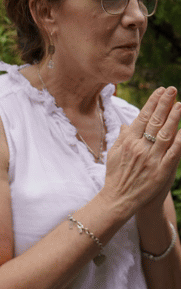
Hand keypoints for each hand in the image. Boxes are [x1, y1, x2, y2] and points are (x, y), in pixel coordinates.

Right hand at [103, 87, 180, 218]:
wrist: (118, 199)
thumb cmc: (115, 176)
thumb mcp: (114, 153)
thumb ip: (122, 138)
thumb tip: (126, 124)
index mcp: (128, 141)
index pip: (142, 117)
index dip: (152, 103)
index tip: (159, 91)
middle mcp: (139, 147)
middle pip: (154, 122)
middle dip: (164, 104)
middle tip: (172, 90)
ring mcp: (151, 159)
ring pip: (165, 134)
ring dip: (173, 118)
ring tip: (180, 105)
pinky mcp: (160, 171)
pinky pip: (173, 153)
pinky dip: (179, 141)